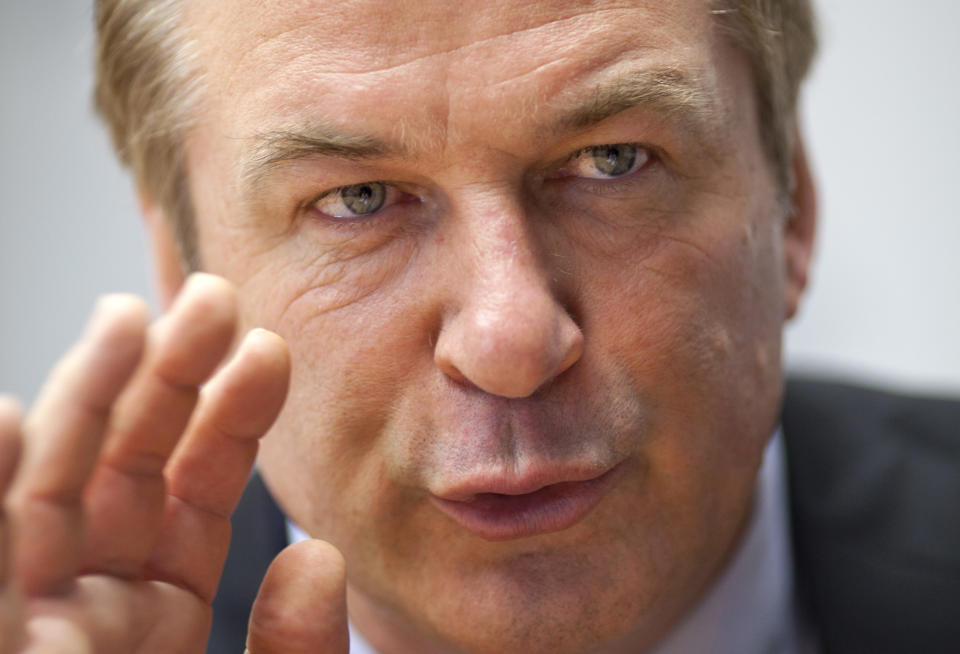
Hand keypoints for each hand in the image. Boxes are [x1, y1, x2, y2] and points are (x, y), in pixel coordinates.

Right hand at [0, 274, 347, 652]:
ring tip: (127, 318)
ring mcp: (34, 618)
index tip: (270, 350)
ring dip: (86, 398)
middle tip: (214, 296)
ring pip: (51, 487)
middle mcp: (91, 603)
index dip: (232, 417)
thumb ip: (295, 649)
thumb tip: (318, 559)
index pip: (195, 493)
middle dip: (164, 376)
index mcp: (159, 615)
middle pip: (124, 466)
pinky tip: (8, 420)